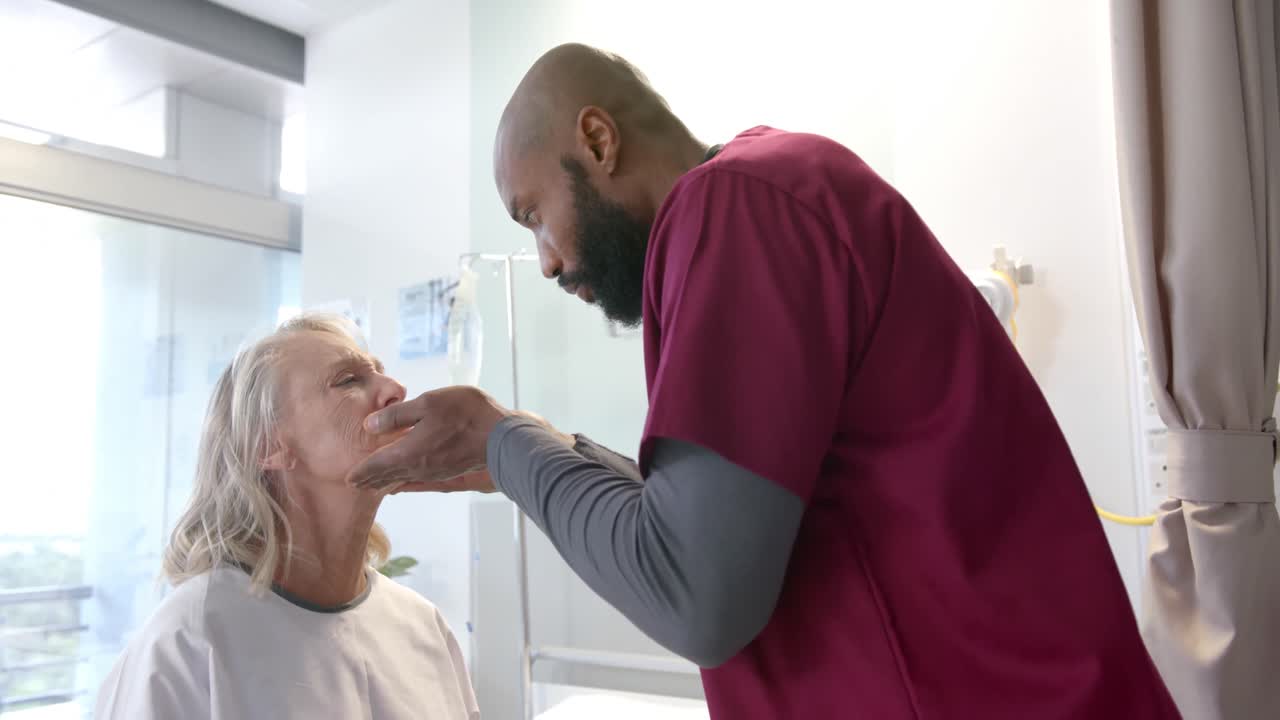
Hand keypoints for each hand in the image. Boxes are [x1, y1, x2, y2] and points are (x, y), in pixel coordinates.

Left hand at [349, 386, 507, 489]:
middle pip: (387, 476)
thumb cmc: (465, 414)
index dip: (361, 471)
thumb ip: (397, 415)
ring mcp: (435, 471)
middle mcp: (418, 467)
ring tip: (374, 484)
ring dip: (386, 482)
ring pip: (403, 479)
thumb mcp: (427, 403)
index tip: (347, 478)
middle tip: (354, 484)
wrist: (500, 435)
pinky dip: (405, 481)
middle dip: (370, 480)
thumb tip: (369, 424)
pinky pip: (419, 479)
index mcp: (408, 452)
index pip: (377, 465)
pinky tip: (405, 481)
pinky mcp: (447, 471)